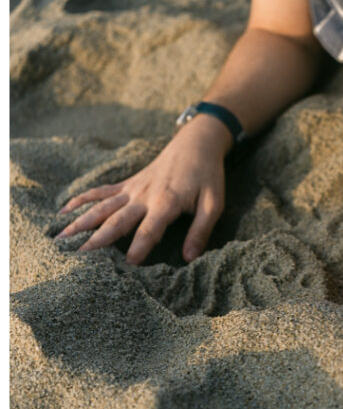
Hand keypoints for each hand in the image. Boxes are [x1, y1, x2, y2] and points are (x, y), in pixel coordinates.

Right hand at [55, 114, 231, 264]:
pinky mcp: (127, 184)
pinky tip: (65, 209)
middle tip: (80, 256)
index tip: (128, 264)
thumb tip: (190, 258)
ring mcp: (132, 189)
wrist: (196, 144)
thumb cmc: (208, 177)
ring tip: (62, 237)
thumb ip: (200, 231)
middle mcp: (144, 196)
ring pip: (102, 206)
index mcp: (166, 202)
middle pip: (117, 219)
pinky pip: (101, 192)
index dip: (139, 247)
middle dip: (98, 238)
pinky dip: (82, 199)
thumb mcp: (213, 205)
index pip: (149, 230)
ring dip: (81, 221)